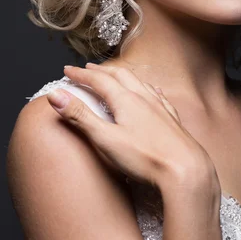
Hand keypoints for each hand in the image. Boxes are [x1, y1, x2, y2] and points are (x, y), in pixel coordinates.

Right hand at [46, 64, 214, 191]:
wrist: (185, 170)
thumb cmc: (145, 158)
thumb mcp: (105, 139)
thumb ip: (80, 116)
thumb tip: (55, 94)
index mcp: (126, 100)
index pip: (99, 81)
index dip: (81, 75)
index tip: (67, 71)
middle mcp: (144, 98)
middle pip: (120, 76)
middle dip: (101, 71)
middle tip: (88, 69)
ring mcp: (160, 107)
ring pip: (139, 82)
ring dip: (123, 76)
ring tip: (116, 75)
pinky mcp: (171, 119)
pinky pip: (157, 95)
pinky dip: (147, 88)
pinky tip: (153, 90)